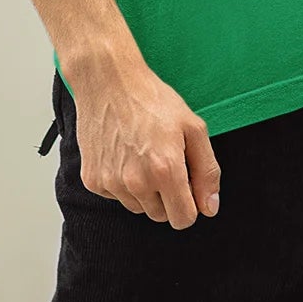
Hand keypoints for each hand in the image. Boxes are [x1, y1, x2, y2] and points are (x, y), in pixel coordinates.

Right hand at [66, 56, 220, 229]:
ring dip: (144, 191)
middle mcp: (137, 182)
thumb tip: (210, 208)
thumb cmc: (152, 100)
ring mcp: (112, 182)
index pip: (183, 220)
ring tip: (142, 154)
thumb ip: (207, 172)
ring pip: (138, 207)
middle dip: (167, 197)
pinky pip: (116, 196)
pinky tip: (123, 154)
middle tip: (163, 162)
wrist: (108, 81)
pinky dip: (121, 182)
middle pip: (161, 216)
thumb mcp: (193, 128)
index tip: (186, 185)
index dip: (190, 204)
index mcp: (166, 170)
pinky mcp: (93, 180)